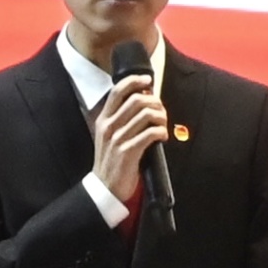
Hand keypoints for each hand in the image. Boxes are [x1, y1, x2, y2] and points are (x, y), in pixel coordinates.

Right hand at [91, 74, 167, 201]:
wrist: (105, 188)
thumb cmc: (111, 160)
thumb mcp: (109, 136)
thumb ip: (121, 119)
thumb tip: (142, 99)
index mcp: (103, 119)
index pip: (118, 91)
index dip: (134, 81)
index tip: (148, 80)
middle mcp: (109, 126)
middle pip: (136, 100)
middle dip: (155, 102)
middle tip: (161, 110)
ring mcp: (118, 139)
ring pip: (146, 115)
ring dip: (161, 117)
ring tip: (163, 124)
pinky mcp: (128, 152)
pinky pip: (150, 133)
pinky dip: (161, 132)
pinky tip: (162, 137)